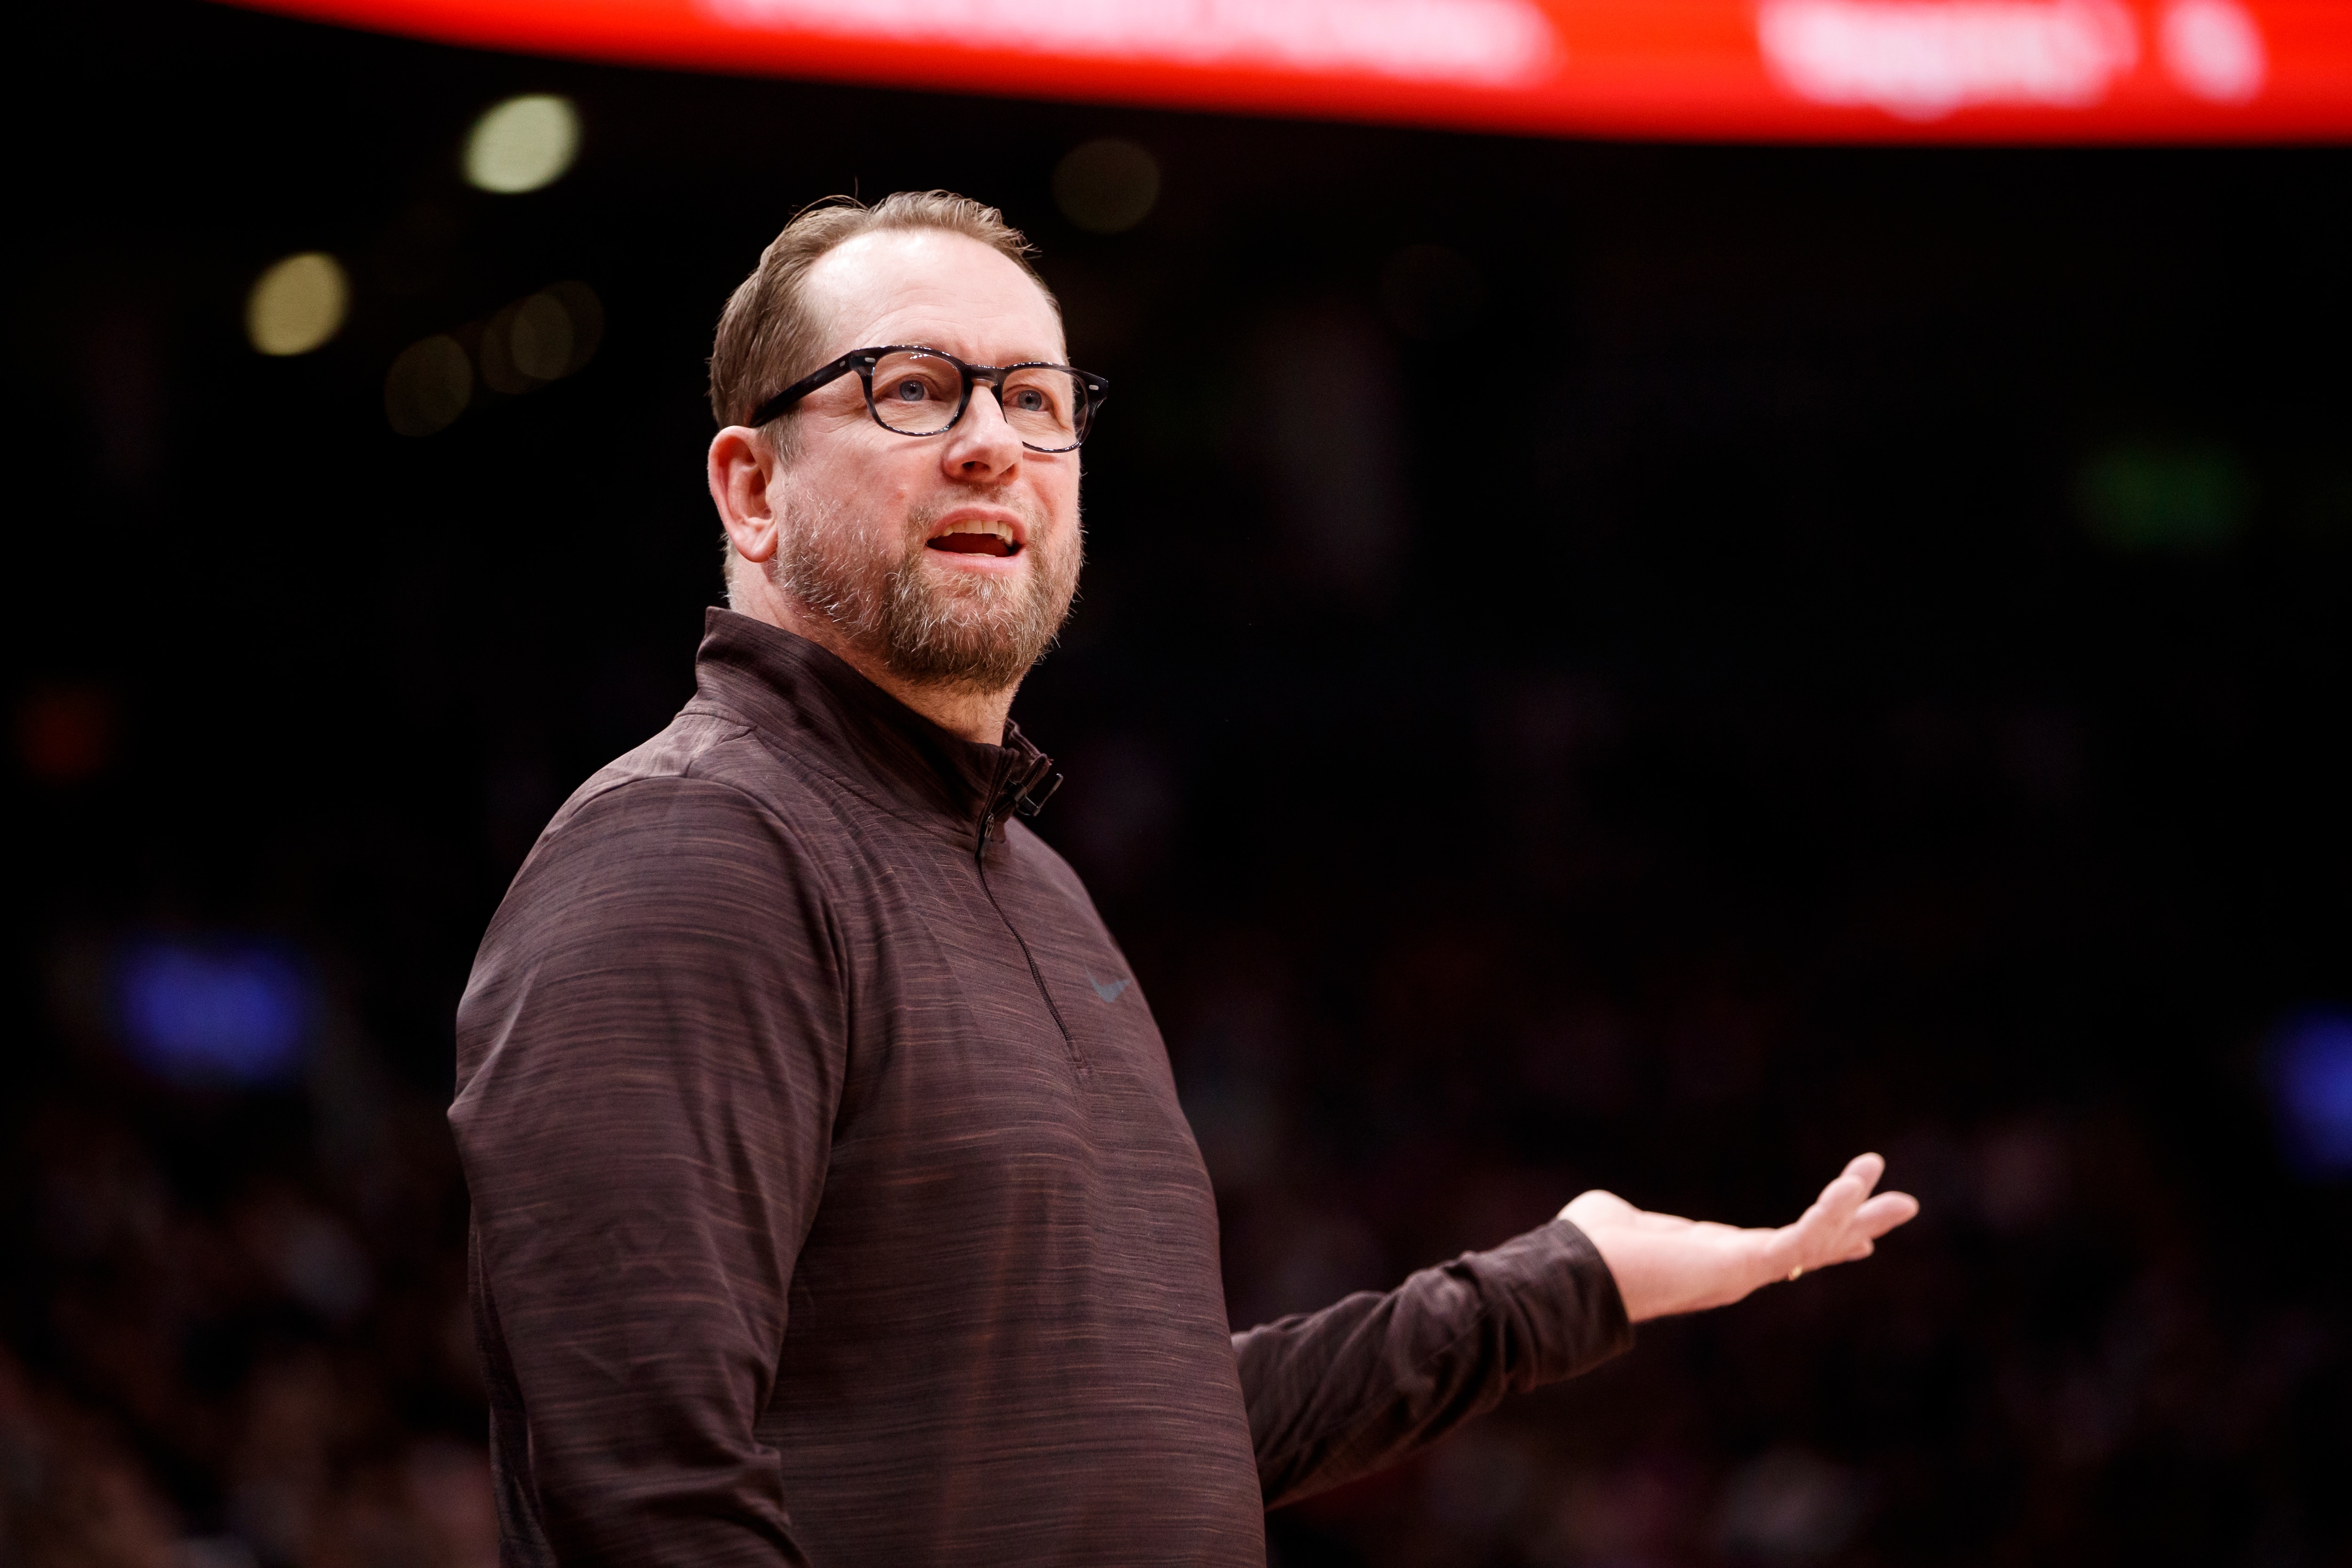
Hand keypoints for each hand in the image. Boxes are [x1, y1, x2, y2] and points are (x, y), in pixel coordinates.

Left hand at [1559, 1153, 1919, 1322]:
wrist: (1573, 1275)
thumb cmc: (1584, 1250)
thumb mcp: (1611, 1220)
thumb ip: (1623, 1217)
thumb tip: (1609, 1214)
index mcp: (1712, 1258)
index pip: (1778, 1247)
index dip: (1816, 1237)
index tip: (1853, 1232)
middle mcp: (1734, 1270)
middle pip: (1811, 1246)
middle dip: (1857, 1226)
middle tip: (1903, 1205)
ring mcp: (1742, 1272)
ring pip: (1817, 1243)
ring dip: (1859, 1215)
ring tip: (1902, 1196)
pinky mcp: (1743, 1267)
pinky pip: (1800, 1238)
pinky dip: (1831, 1212)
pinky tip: (1855, 1186)